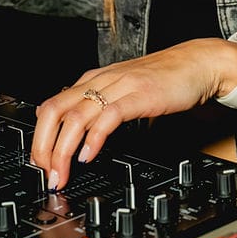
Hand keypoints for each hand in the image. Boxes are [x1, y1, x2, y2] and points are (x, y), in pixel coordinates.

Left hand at [30, 38, 236, 189]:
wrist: (197, 63)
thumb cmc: (162, 79)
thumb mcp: (121, 90)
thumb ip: (98, 106)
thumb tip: (74, 128)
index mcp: (92, 81)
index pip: (51, 107)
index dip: (39, 138)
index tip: (41, 164)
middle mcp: (99, 81)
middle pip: (54, 111)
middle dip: (43, 146)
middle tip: (46, 173)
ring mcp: (118, 87)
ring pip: (76, 117)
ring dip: (63, 150)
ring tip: (62, 173)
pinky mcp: (138, 95)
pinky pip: (108, 117)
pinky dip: (94, 138)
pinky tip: (89, 155)